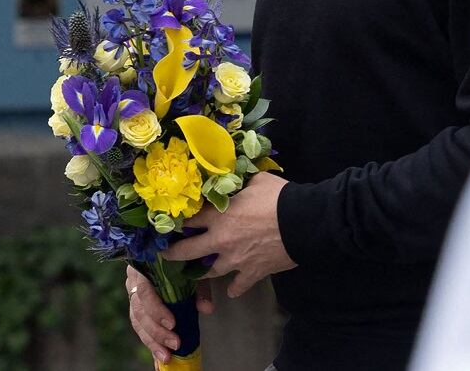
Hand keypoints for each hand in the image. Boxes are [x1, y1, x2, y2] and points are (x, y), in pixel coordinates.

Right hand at [126, 265, 213, 366]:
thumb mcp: (193, 267)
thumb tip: (207, 309)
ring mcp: (132, 293)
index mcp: (145, 267)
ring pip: (137, 321)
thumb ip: (199, 288)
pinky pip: (139, 325)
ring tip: (166, 356)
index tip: (172, 324)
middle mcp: (134, 280)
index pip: (145, 291)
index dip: (157, 310)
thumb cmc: (182, 257)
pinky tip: (159, 353)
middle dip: (157, 331)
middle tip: (175, 343)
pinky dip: (150, 341)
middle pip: (140, 310)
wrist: (171, 248)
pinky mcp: (136, 305)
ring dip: (152, 341)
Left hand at [162, 172, 296, 298]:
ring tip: (200, 272)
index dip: (179, 221)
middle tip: (166, 255)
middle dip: (173, 253)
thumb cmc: (278, 197)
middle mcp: (221, 240)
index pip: (190, 219)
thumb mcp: (256, 181)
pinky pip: (239, 286)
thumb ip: (240, 183)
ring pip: (210, 272)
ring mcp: (235, 260)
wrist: (302, 221)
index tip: (171, 224)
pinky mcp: (252, 272)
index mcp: (219, 215)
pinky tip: (232, 290)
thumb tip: (235, 179)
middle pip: (187, 251)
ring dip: (204, 272)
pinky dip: (235, 288)